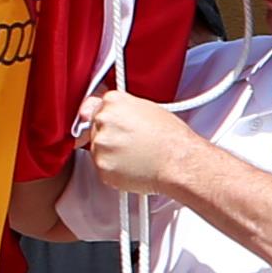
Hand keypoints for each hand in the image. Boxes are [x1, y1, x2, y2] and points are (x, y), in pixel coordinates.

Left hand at [74, 85, 213, 204]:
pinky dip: (114, 170)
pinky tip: (133, 166)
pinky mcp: (101, 167)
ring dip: (111, 154)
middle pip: (94, 129)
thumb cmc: (171, 138)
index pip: (92, 106)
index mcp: (113, 102)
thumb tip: (113, 113)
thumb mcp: (148, 109)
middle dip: (108, 136)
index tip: (109, 126)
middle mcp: (103, 120)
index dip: (104, 118)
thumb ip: (123, 108)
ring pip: (97, 150)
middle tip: (130, 143)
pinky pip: (102, 168)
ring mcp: (100, 145)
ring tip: (135, 156)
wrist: (179, 162)